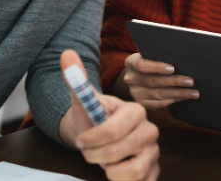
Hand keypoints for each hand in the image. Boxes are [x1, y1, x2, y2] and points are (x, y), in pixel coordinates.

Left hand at [61, 50, 159, 180]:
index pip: (114, 130)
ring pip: (131, 171)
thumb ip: (75, 78)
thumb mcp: (82, 99)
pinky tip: (116, 170)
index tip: (81, 141)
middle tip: (89, 151)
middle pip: (119, 151)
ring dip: (109, 170)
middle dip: (96, 155)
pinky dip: (121, 180)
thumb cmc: (93, 118)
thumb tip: (66, 54)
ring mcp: (153, 151)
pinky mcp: (153, 171)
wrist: (100, 137)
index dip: (92, 140)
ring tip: (105, 160)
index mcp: (135, 111)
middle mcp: (150, 130)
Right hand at [122, 53, 198, 109]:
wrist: (137, 76)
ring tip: (194, 92)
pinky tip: (185, 97)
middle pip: (155, 81)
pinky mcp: (143, 103)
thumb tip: (178, 52)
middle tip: (191, 81)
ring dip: (179, 93)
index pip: (143, 65)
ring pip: (160, 94)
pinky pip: (161, 103)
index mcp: (131, 63)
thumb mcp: (149, 54)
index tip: (173, 68)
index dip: (158, 67)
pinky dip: (175, 100)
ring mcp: (136, 93)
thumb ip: (158, 53)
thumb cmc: (149, 60)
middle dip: (175, 81)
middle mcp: (131, 79)